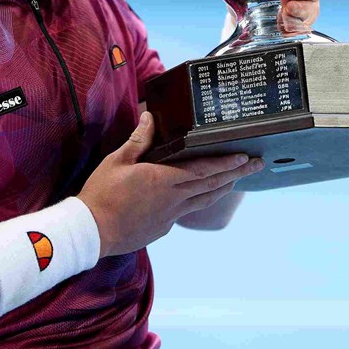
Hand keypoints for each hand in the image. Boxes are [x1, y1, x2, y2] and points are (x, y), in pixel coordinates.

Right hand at [77, 111, 263, 257]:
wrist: (92, 232)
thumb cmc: (103, 194)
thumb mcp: (118, 160)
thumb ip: (139, 139)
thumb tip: (152, 117)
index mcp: (164, 179)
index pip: (204, 169)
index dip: (227, 163)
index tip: (245, 157)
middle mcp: (173, 199)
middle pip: (212, 185)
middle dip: (237, 174)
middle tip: (256, 165)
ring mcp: (170, 216)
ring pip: (204, 200)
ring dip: (222, 188)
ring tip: (236, 180)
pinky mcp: (163, 228)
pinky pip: (187, 211)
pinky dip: (199, 201)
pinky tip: (198, 197)